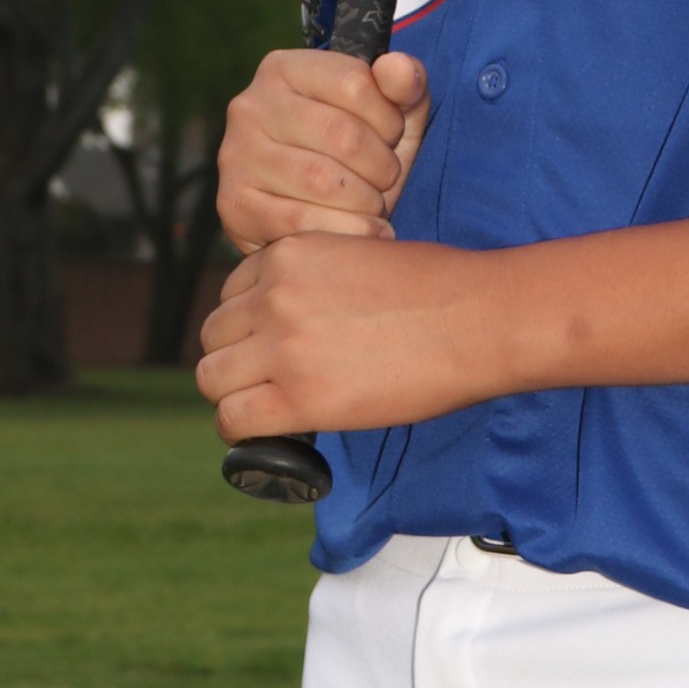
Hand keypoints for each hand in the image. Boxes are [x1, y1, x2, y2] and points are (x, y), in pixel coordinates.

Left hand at [195, 232, 500, 439]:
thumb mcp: (360, 254)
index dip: (248, 323)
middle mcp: (275, 294)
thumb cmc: (438, 287)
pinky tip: (265, 433)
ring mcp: (283, 345)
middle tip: (267, 380)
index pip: (231, 292)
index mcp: (289, 253)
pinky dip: (241, 432)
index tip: (270, 344)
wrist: (476, 317)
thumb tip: (295, 320)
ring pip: (212, 378)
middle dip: (236, 358)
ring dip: (234, 395)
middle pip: (213, 335)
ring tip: (265, 408)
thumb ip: (315, 279)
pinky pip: (233, 420)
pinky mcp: (300, 396)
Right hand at [216, 47, 430, 253]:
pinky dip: (347, 231)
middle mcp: (250, 106)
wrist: (317, 217)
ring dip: (367, 200)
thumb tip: (397, 66)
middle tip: (387, 178)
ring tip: (374, 204)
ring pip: (322, 180)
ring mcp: (236, 156)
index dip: (389, 118)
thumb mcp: (390, 113)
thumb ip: (404, 83)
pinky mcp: (233, 205)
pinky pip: (301, 221)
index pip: (353, 83)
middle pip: (342, 134)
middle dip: (382, 165)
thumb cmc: (358, 154)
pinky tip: (365, 231)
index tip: (392, 136)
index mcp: (284, 69)